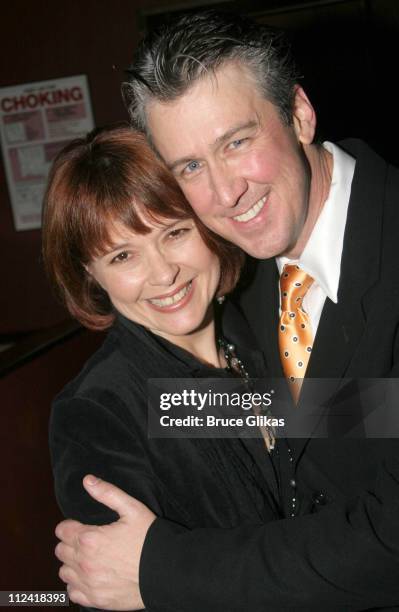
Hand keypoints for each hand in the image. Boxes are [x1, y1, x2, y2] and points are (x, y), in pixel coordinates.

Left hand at [55, 475, 155, 609]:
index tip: (81, 526)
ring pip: (64, 572)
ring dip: (72, 564)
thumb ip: (107, 493)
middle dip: (70, 543)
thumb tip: (88, 480)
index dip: (70, 525)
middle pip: (61, 551)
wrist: (166, 571)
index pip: (62, 530)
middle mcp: (85, 563)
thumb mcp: (132, 508)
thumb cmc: (149, 538)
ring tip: (88, 558)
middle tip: (87, 541)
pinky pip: (73, 592)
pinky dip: (78, 584)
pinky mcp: (96, 600)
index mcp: (90, 539)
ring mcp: (89, 584)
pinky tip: (91, 576)